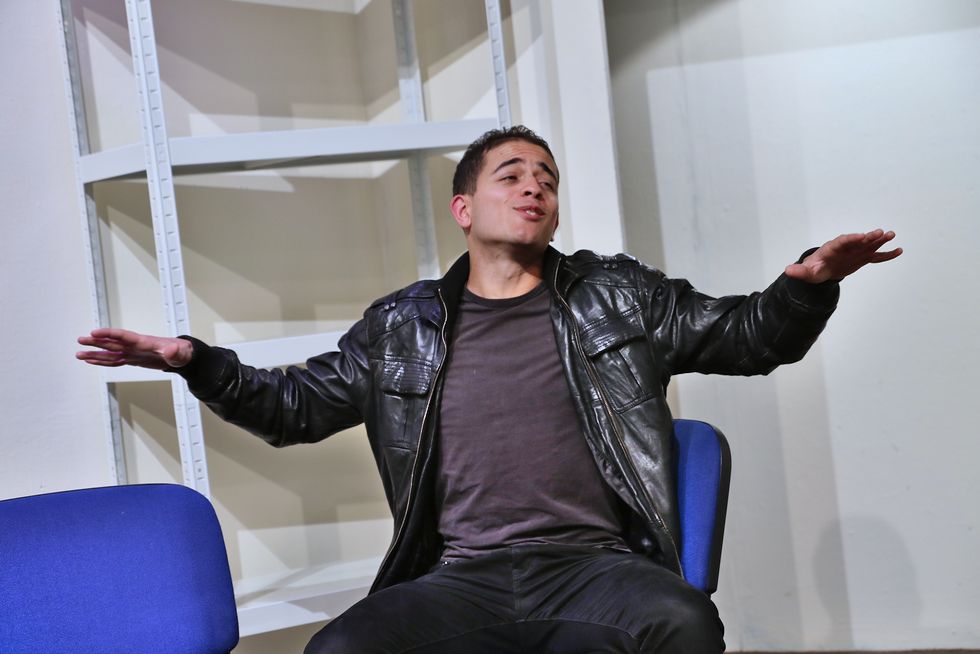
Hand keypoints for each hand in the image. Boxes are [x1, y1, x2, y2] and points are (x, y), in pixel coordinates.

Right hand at [76, 328, 193, 369]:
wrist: (183, 355)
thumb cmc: (182, 352)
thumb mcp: (180, 354)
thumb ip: (174, 353)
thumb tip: (170, 351)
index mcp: (144, 342)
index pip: (123, 336)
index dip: (109, 334)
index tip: (94, 333)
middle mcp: (135, 346)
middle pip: (112, 342)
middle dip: (96, 341)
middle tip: (80, 340)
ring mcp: (132, 353)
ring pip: (110, 353)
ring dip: (95, 353)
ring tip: (79, 354)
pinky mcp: (133, 359)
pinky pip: (115, 360)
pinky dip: (103, 361)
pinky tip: (92, 360)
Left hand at [784, 229, 901, 283]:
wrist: (821, 270)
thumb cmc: (813, 269)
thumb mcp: (806, 272)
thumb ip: (799, 271)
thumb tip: (787, 271)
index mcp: (832, 248)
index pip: (842, 241)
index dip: (851, 239)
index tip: (861, 236)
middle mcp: (846, 246)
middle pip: (858, 240)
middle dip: (868, 237)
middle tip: (880, 232)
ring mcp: (855, 251)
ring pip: (869, 245)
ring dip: (880, 241)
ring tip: (892, 235)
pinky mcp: (862, 258)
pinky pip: (876, 256)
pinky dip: (886, 254)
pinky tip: (898, 251)